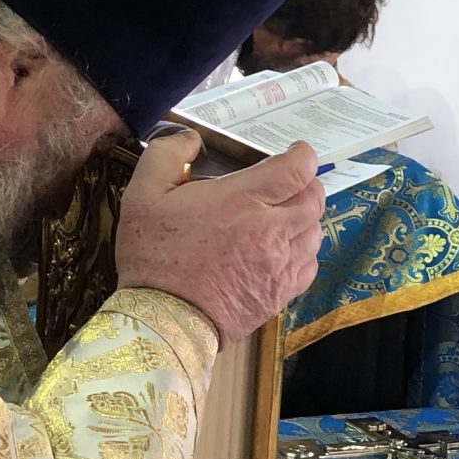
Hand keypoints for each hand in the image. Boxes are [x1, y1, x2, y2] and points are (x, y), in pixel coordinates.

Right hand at [114, 133, 323, 342]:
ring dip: (306, 218)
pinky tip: (284, 249)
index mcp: (243, 200)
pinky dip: (304, 251)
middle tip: (289, 182)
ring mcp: (280, 265)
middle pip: (314, 198)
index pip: (298, 168)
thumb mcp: (143, 194)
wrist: (163, 319)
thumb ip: (167, 155)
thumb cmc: (153, 256)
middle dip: (306, 184)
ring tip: (285, 215)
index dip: (302, 155)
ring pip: (315, 231)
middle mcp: (271, 231)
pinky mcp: (281, 294)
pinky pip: (310, 265)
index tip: (295, 153)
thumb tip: (190, 139)